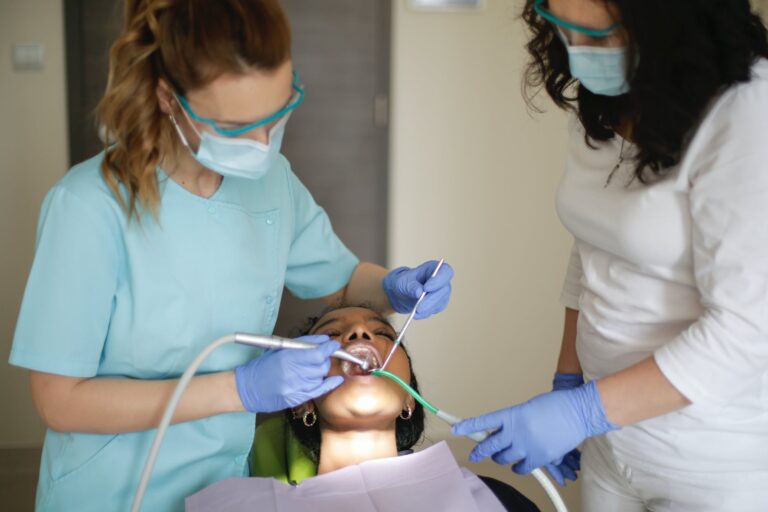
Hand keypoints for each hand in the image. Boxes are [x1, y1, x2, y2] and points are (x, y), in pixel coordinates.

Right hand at [234, 335, 343, 412]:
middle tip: (321, 356)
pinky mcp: (296, 398)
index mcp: (287, 357)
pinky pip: (319, 390)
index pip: (317, 353)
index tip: (334, 345)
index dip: (329, 348)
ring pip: (321, 377)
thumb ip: (303, 343)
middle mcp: (293, 373)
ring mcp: (295, 388)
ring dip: (321, 371)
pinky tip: (336, 379)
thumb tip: (324, 340)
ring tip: (312, 368)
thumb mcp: (279, 349)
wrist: (247, 389)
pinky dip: (330, 384)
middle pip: (322, 365)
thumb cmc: (261, 367)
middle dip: (325, 359)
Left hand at [382, 260, 453, 318]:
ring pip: (441, 302)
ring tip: (415, 312)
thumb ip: (411, 286)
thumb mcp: (403, 282)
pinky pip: (435, 310)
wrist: (402, 294)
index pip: (445, 271)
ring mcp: (442, 293)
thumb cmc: (404, 283)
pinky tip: (416, 314)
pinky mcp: (439, 304)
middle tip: (419, 308)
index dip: (439, 280)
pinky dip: (426, 313)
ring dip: (428, 308)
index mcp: (433, 268)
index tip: (426, 288)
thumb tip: (419, 292)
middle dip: (431, 299)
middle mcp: (441, 280)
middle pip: (444, 289)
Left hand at [452, 381, 617, 481]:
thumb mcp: (529, 407)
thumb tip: (505, 431)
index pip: (484, 421)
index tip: (456, 428)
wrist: (578, 413)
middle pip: (490, 445)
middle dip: (480, 451)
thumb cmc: (557, 406)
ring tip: (503, 455)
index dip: (468, 426)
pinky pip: (520, 468)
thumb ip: (515, 420)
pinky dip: (518, 467)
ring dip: (501, 457)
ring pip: (504, 458)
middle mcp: (516, 432)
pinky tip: (518, 463)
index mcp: (512, 414)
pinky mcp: (539, 458)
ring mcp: (527, 446)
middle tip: (476, 454)